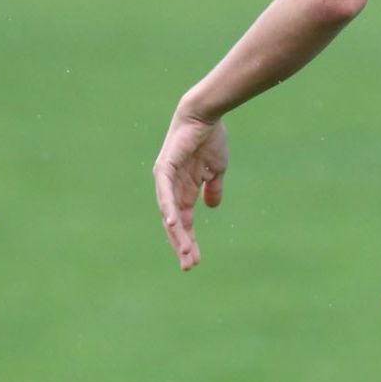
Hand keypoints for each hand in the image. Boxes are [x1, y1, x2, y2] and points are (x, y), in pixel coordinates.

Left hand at [154, 108, 228, 270]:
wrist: (205, 115)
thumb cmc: (210, 139)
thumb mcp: (217, 170)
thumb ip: (213, 189)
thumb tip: (212, 207)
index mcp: (184, 190)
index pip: (184, 222)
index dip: (189, 241)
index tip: (195, 261)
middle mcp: (171, 188)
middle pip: (174, 224)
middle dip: (181, 245)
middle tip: (188, 266)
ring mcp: (165, 179)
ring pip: (169, 213)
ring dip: (177, 234)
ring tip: (184, 252)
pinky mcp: (164, 168)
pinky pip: (165, 193)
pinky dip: (168, 208)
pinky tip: (173, 224)